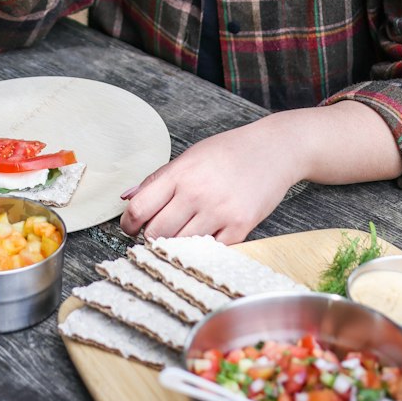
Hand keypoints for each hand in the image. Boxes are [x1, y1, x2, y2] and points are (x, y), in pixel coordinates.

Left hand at [119, 103, 401, 244]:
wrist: (275, 150)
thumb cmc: (229, 152)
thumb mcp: (190, 156)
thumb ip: (157, 178)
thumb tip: (126, 197)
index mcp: (181, 172)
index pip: (140, 207)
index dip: (128, 223)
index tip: (130, 227)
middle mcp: (198, 192)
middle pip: (156, 232)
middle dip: (150, 237)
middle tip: (155, 233)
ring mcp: (220, 211)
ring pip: (180, 245)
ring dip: (174, 245)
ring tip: (179, 234)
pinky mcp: (240, 227)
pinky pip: (209, 250)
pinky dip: (202, 247)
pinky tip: (203, 235)